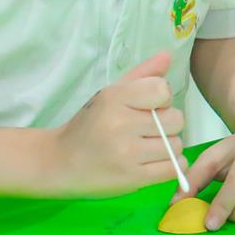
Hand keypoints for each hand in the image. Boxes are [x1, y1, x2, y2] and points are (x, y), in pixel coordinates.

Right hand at [52, 53, 181, 196]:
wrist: (58, 163)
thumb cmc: (88, 126)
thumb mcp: (110, 94)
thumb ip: (141, 75)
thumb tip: (167, 56)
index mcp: (114, 98)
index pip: (162, 90)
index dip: (161, 99)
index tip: (148, 107)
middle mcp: (120, 124)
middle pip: (175, 119)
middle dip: (166, 124)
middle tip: (146, 130)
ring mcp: (126, 153)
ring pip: (176, 144)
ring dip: (168, 146)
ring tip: (146, 147)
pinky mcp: (132, 178)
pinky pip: (173, 168)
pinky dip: (170, 165)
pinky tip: (154, 161)